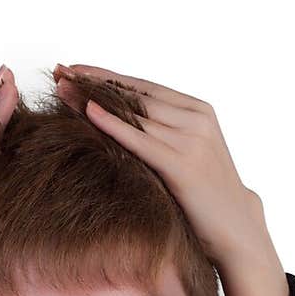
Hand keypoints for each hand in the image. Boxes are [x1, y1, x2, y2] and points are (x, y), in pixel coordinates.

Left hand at [54, 64, 267, 265]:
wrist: (235, 227)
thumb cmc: (203, 194)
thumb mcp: (184, 153)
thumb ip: (161, 132)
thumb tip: (117, 119)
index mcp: (198, 110)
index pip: (143, 86)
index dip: (106, 76)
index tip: (74, 68)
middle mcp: (196, 119)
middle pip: (135, 95)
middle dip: (94, 82)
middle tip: (59, 72)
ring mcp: (192, 140)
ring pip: (134, 113)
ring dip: (95, 98)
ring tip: (63, 89)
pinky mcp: (183, 165)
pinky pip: (140, 140)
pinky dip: (113, 124)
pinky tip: (88, 111)